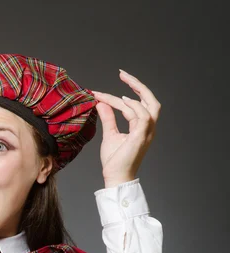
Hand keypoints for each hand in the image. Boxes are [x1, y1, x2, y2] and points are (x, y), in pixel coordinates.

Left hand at [92, 70, 159, 187]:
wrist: (115, 176)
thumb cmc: (114, 160)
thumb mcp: (110, 134)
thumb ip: (108, 118)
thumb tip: (102, 103)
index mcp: (142, 127)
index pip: (138, 104)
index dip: (124, 94)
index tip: (104, 90)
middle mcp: (148, 128)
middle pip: (152, 100)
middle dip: (138, 85)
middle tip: (123, 74)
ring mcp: (147, 132)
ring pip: (147, 105)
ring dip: (129, 95)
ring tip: (109, 94)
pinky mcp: (141, 136)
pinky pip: (142, 116)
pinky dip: (133, 106)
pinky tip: (120, 101)